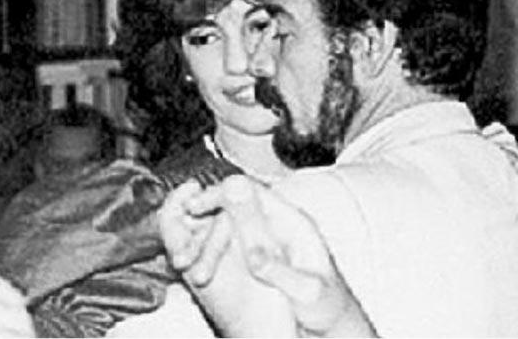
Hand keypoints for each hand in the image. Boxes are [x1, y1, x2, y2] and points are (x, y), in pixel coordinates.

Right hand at [184, 176, 375, 336]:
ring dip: (203, 236)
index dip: (221, 194)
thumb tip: (252, 254)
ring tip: (184, 258)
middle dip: (205, 216)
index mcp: (296, 225)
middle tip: (182, 229)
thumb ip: (281, 271)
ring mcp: (267, 240)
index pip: (254, 193)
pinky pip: (229, 242)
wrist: (335, 325)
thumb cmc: (329, 308)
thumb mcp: (308, 292)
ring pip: (228, 223)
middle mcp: (279, 226)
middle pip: (236, 205)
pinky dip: (208, 249)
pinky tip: (194, 262)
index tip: (195, 205)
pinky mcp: (258, 256)